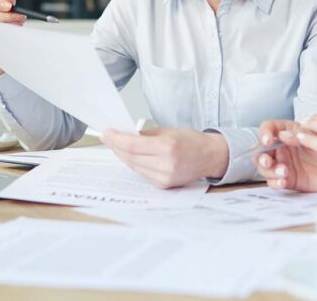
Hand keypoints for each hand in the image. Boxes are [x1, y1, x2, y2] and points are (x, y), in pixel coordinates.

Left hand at [101, 127, 228, 188]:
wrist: (209, 156)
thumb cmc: (190, 140)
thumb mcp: (168, 131)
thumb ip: (145, 134)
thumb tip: (123, 135)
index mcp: (167, 147)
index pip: (132, 145)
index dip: (116, 139)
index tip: (107, 133)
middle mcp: (166, 164)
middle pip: (130, 157)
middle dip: (116, 147)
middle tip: (108, 138)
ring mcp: (165, 177)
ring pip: (134, 166)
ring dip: (123, 156)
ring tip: (116, 145)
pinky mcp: (164, 185)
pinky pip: (142, 173)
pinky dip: (134, 164)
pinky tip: (130, 156)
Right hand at [254, 119, 316, 192]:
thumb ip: (301, 136)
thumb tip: (282, 135)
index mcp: (288, 132)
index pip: (268, 128)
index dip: (264, 133)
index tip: (268, 141)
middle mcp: (283, 148)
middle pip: (261, 151)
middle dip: (261, 156)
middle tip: (268, 161)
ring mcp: (285, 164)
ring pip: (265, 168)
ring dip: (270, 170)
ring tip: (283, 172)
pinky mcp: (289, 180)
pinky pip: (275, 182)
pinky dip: (275, 182)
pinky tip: (283, 181)